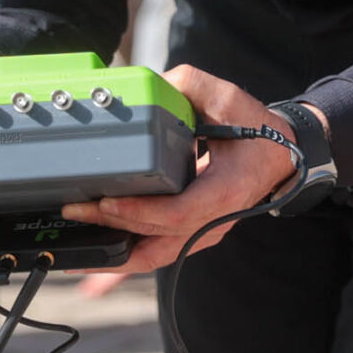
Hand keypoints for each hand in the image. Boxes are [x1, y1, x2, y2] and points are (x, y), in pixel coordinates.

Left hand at [59, 65, 296, 274]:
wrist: (279, 157)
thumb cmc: (256, 130)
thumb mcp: (227, 98)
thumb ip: (187, 85)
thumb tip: (148, 86)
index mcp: (226, 190)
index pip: (179, 213)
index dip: (140, 212)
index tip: (107, 201)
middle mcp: (214, 220)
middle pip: (158, 239)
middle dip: (112, 228)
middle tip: (74, 211)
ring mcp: (203, 232)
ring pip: (154, 256)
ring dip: (114, 256)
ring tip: (75, 251)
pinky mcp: (192, 234)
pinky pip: (156, 252)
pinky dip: (125, 259)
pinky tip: (95, 267)